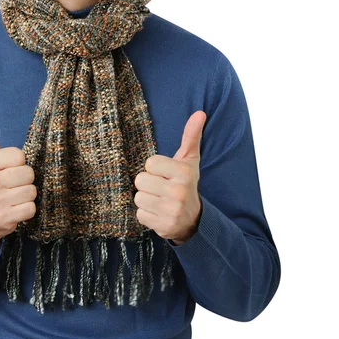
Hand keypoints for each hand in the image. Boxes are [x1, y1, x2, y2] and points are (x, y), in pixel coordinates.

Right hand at [0, 103, 36, 249]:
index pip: (20, 156)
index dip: (19, 163)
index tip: (8, 168)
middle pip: (28, 173)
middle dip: (25, 179)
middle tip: (12, 184)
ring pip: (32, 191)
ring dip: (26, 195)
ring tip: (14, 196)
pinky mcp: (5, 219)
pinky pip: (31, 209)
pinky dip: (27, 210)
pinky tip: (15, 209)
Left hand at [134, 111, 206, 244]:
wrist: (194, 219)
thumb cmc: (186, 183)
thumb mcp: (189, 160)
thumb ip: (191, 136)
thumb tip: (199, 112)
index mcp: (183, 173)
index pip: (149, 163)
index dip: (154, 168)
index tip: (165, 174)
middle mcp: (178, 192)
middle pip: (140, 180)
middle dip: (148, 184)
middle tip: (161, 188)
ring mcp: (171, 211)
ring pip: (138, 198)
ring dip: (146, 199)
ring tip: (160, 200)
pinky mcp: (163, 227)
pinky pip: (139, 215)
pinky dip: (146, 214)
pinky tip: (158, 212)